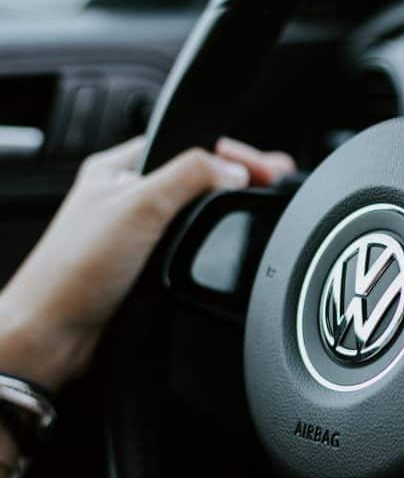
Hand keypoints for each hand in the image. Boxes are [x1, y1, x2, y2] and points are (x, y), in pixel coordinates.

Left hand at [0, 137, 294, 390]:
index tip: (268, 166)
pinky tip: (225, 240)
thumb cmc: (74, 270)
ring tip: (258, 203)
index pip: (190, 144)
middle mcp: (129, 195)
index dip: (232, 152)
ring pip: (194, 210)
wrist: (56, 333)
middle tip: (274, 181)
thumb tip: (234, 168)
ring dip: (224, 208)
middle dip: (236, 177)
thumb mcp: (139, 206)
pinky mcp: (146, 262)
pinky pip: (189, 241)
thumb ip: (190, 177)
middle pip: (196, 176)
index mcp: (121, 167)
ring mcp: (138, 230)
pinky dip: (210, 238)